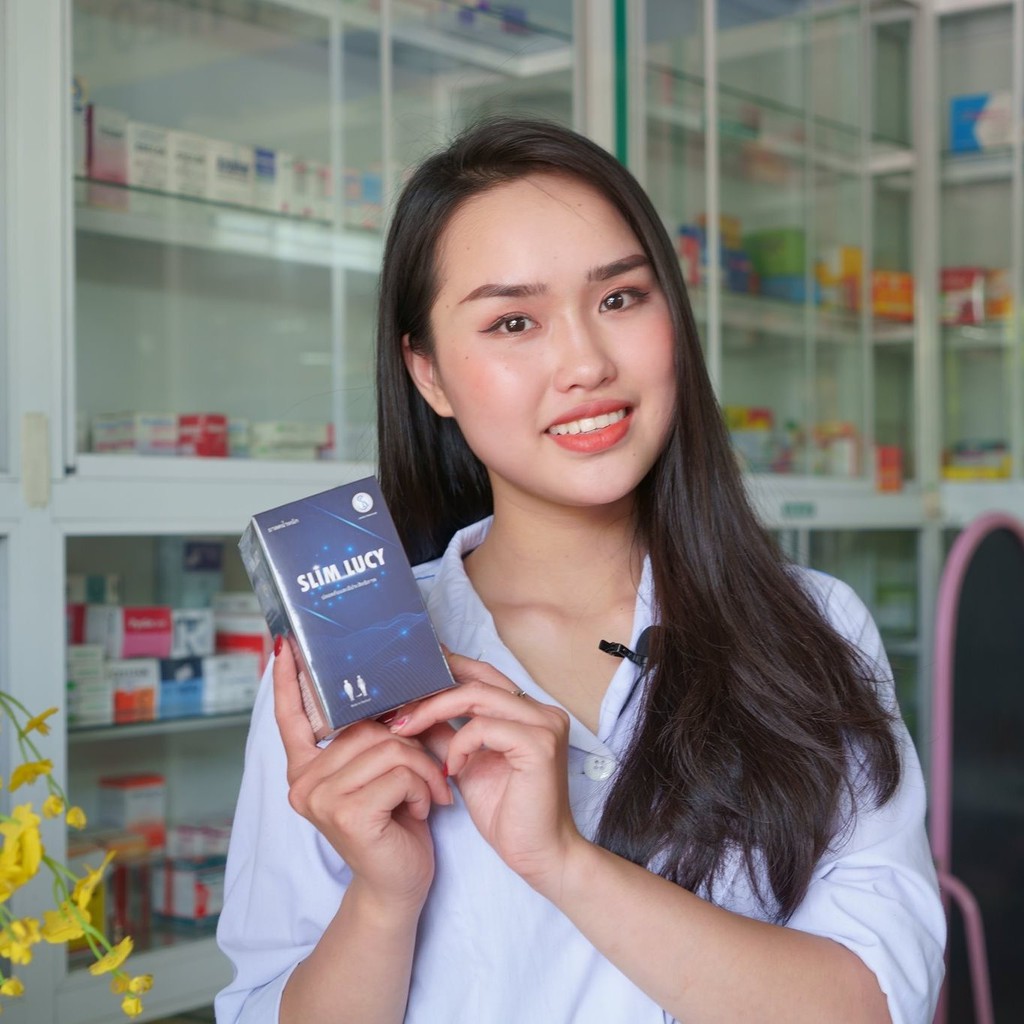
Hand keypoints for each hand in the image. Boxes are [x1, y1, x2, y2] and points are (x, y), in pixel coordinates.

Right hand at [273, 636, 451, 912]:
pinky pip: (401, 772)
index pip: (292, 717)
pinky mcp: (347, 814)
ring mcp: (321, 798)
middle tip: (427, 774)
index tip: (284, 643)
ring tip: (429, 793)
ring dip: (423, 768)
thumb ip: (367, 738)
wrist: (399, 884)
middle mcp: (303, 782)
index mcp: (306, 769)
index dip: (288, 679)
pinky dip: (424, 787)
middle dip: (411, 746)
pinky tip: (423, 809)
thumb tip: (382, 687)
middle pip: (368, 727)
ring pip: (390, 746)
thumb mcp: (378, 772)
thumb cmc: (395, 822)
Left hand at [391, 653, 583, 896]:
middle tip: (396, 709)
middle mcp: (542, 711)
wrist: (539, 856)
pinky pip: (484, 728)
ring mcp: (544, 725)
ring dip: (434, 711)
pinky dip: (459, 744)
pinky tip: (450, 769)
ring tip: (406, 730)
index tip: (406, 681)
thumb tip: (412, 710)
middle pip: (477, 679)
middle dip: (431, 691)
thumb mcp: (466, 765)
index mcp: (529, 712)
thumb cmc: (507, 814)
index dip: (445, 671)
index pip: (483, 674)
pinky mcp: (538, 745)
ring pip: (477, 696)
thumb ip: (447, 734)